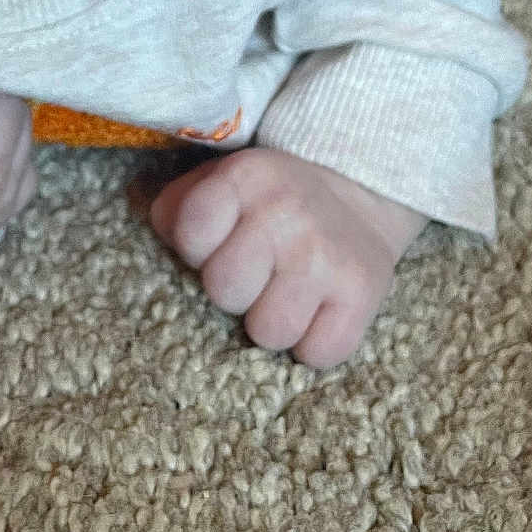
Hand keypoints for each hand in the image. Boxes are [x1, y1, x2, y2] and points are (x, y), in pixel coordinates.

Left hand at [148, 147, 426, 367]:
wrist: (360, 189)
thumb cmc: (270, 198)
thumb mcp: (221, 181)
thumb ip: (180, 207)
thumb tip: (167, 238)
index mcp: (246, 177)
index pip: (192, 234)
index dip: (198, 249)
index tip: (220, 241)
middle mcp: (286, 212)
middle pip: (225, 291)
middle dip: (236, 290)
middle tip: (259, 270)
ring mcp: (327, 254)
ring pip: (269, 333)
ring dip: (274, 321)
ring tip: (287, 292)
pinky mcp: (364, 292)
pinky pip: (318, 354)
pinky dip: (315, 343)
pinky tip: (318, 310)